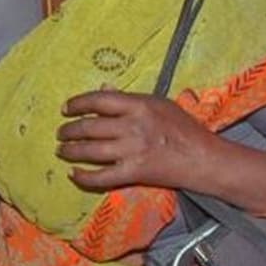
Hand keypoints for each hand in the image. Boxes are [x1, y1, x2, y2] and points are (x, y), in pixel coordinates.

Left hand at [56, 88, 215, 191]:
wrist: (204, 159)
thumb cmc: (183, 128)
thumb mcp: (159, 104)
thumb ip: (128, 98)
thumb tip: (103, 88)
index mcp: (138, 105)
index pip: (98, 100)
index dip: (77, 103)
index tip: (66, 108)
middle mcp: (132, 127)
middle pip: (89, 127)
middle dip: (69, 130)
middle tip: (61, 133)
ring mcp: (132, 151)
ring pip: (90, 151)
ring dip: (70, 151)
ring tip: (61, 150)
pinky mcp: (134, 173)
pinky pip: (101, 177)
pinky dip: (83, 177)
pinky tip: (73, 173)